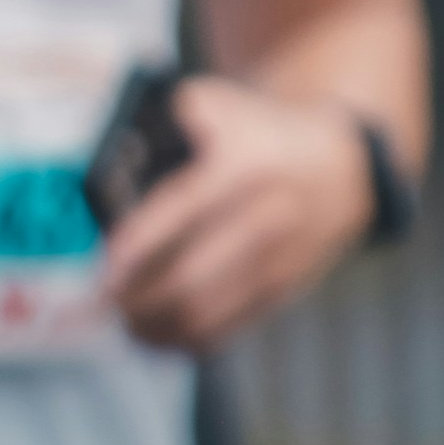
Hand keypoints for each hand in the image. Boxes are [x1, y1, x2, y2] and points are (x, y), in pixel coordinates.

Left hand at [100, 73, 377, 349]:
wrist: (341, 167)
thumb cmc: (260, 137)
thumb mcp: (218, 105)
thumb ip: (164, 122)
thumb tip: (110, 170)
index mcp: (244, 166)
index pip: (176, 216)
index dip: (131, 252)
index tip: (102, 273)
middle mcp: (266, 216)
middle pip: (187, 277)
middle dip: (136, 300)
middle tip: (103, 305)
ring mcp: (278, 258)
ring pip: (206, 312)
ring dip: (157, 327)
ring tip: (127, 324)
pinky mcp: (285, 289)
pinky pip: (230, 327)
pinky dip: (189, 340)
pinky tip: (161, 337)